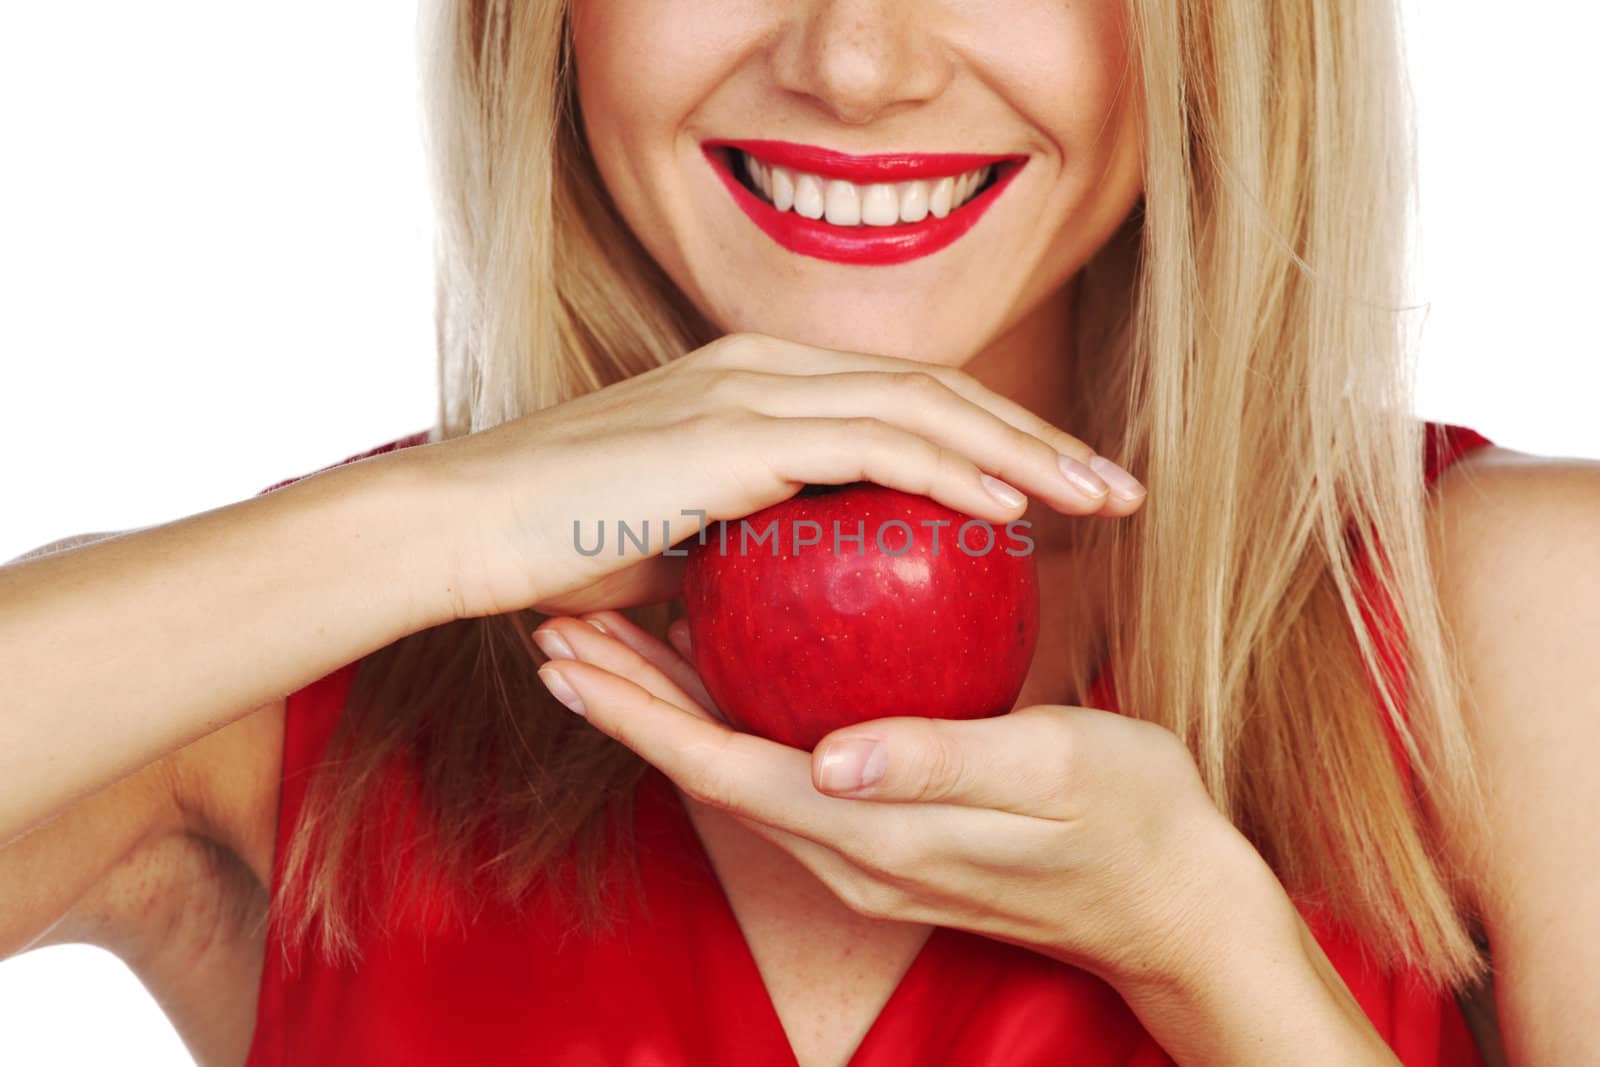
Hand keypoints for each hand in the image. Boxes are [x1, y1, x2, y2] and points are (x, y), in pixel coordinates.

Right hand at [408, 332, 1143, 619]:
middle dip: (1038, 434)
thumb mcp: (678, 553)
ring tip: (1099, 497)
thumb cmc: (557, 549)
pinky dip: (956, 471)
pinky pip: (877, 445)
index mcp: (756, 384)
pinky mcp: (739, 428)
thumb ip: (750, 564)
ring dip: (1024, 449)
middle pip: (938, 388)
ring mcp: (754, 389)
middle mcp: (765, 366)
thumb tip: (797, 622)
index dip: (992, 438)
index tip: (1056, 490)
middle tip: (1114, 485)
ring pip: (927, 403)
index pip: (904, 401)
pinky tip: (1016, 507)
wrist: (464, 526)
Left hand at [528, 608, 1281, 994]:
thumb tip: (832, 757)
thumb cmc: (1132, 821)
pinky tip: (718, 665)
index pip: (723, 770)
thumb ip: (942, 764)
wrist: (1174, 902)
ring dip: (663, 709)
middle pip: (705, 770)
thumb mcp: (1054, 771)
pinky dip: (728, 716)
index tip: (569, 657)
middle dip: (623, 706)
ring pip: (734, 769)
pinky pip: (779, 769)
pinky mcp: (883, 833)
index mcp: (872, 835)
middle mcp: (846, 852)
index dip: (638, 715)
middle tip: (556, 629)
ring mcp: (862, 849)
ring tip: (606, 638)